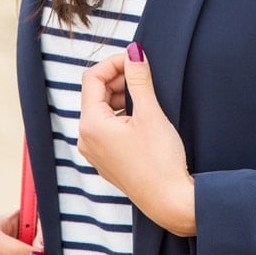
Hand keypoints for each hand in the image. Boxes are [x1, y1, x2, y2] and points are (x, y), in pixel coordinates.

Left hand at [79, 44, 195, 236]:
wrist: (169, 201)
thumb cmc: (160, 160)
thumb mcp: (151, 114)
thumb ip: (139, 79)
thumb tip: (133, 52)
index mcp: (91, 124)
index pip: (92, 78)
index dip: (114, 62)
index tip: (137, 59)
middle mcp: (86, 138)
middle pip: (95, 94)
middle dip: (119, 79)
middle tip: (145, 75)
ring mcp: (95, 151)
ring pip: (102, 110)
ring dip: (122, 97)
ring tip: (148, 97)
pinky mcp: (107, 160)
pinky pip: (107, 128)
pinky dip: (122, 115)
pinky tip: (144, 117)